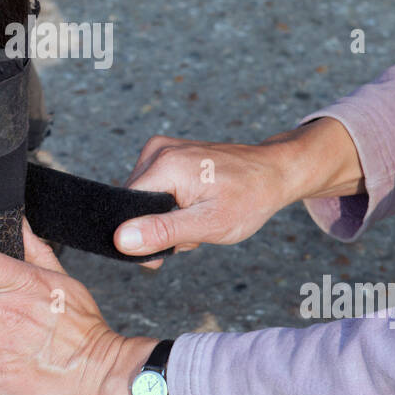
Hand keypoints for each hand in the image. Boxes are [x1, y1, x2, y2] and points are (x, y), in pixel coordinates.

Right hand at [115, 117, 364, 266]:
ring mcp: (161, 149)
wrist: (275, 172)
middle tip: (195, 229)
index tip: (173, 245)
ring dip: (166, 218)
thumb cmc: (249, 198)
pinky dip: (171, 205)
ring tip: (200, 216)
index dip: (141, 235)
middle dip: (159, 227)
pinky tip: (196, 205)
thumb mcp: (208, 224)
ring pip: (143, 200)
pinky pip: (154, 189)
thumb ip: (163, 231)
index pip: (124, 209)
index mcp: (164, 165)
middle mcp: (157, 150)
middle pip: (133, 205)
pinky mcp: (167, 153)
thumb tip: (120, 239)